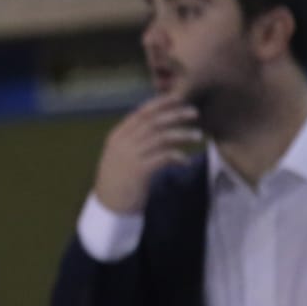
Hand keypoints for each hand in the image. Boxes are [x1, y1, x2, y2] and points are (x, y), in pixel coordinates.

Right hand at [92, 93, 200, 214]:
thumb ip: (135, 141)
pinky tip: (186, 160)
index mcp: (118, 136)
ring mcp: (130, 156)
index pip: (141, 113)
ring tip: (197, 135)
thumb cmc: (118, 180)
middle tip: (194, 112)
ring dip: (181, 134)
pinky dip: (177, 156)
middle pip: (153, 122)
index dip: (160, 104)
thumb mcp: (121, 156)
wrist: (108, 206)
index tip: (178, 99)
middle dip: (175, 114)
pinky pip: (163, 157)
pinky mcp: (139, 171)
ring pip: (161, 137)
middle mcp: (123, 142)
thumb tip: (158, 128)